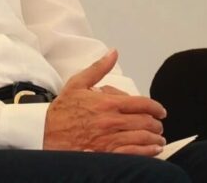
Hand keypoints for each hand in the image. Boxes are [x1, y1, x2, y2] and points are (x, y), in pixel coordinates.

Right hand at [44, 50, 167, 155]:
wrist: (45, 133)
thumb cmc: (62, 110)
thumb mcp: (77, 84)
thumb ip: (98, 68)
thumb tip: (113, 53)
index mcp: (107, 102)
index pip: (143, 104)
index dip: (156, 108)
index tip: (160, 111)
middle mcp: (111, 120)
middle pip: (147, 122)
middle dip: (156, 124)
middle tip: (157, 125)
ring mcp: (111, 138)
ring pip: (144, 138)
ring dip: (155, 138)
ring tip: (157, 139)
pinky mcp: (108, 153)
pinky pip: (136, 153)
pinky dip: (148, 152)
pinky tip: (151, 149)